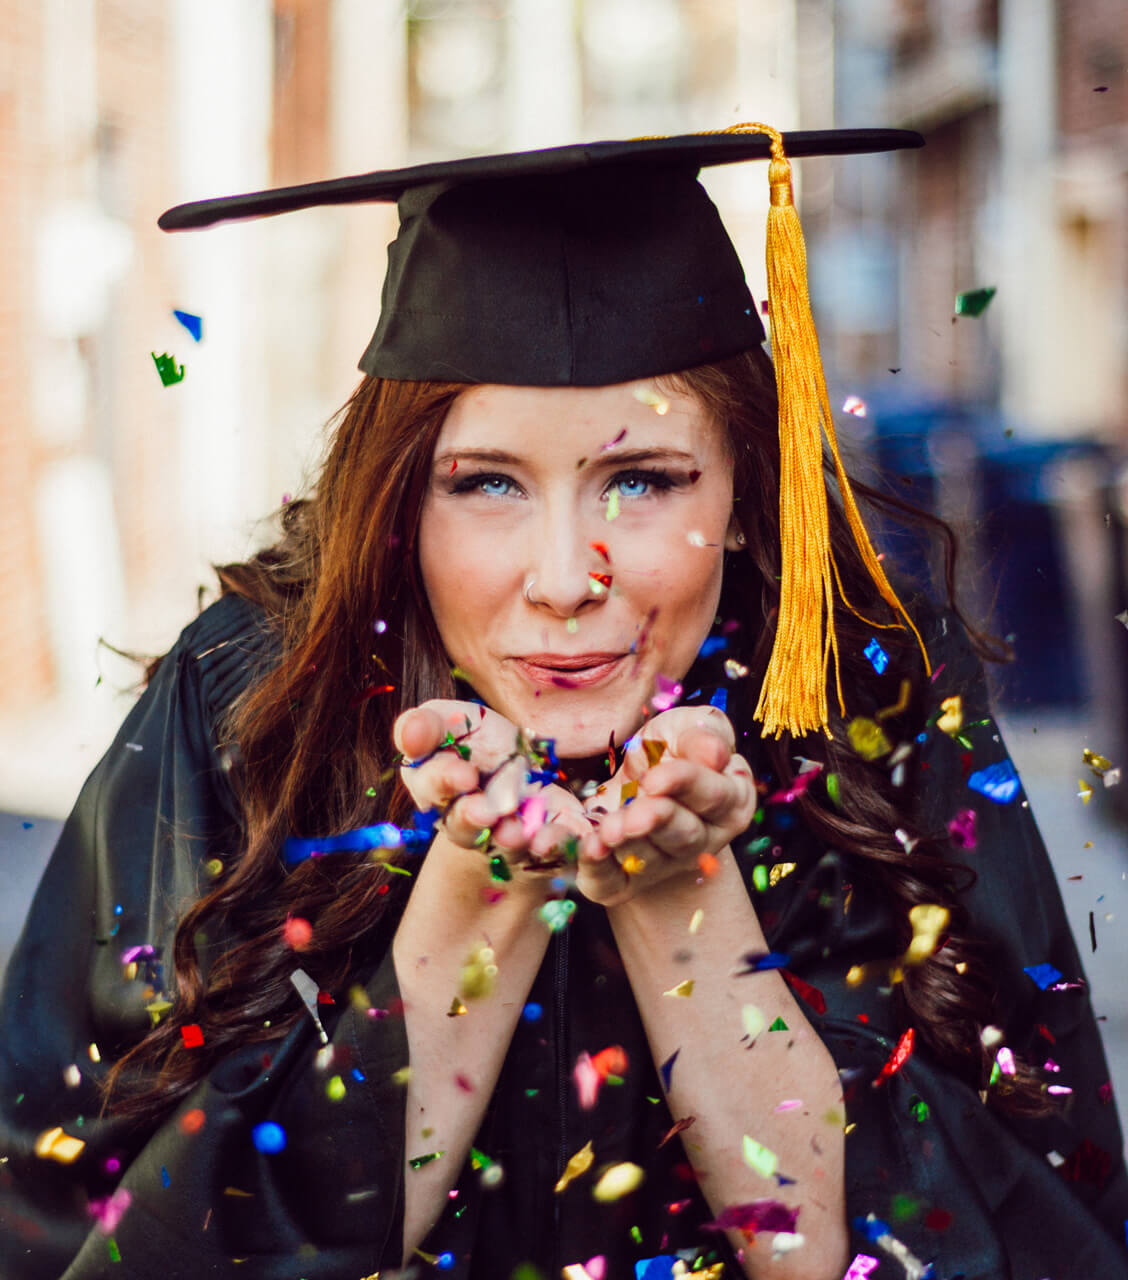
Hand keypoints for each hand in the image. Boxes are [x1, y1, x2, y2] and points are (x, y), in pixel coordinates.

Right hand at [393, 700, 591, 876]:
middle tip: (486, 812)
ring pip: (507, 845)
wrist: (522, 778)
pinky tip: (572, 834)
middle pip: (464, 827)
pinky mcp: (548, 844)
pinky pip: (555, 848)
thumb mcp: (451, 721)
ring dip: (512, 840)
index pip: (432, 786)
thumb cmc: (478, 744)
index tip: (463, 774)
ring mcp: (507, 838)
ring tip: (518, 833)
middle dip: (474, 819)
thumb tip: (410, 732)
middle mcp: (468, 823)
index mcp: (438, 789)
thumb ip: (428, 725)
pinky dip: (562, 841)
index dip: (444, 780)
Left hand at [576, 705, 755, 906]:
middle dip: (655, 823)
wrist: (633, 783)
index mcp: (730, 799)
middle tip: (631, 818)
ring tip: (606, 830)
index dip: (684, 784)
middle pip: (684, 835)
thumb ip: (704, 733)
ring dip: (626, 844)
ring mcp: (665, 864)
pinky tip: (588, 848)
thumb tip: (715, 752)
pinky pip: (611, 881)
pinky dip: (597, 868)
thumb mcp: (685, 728)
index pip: (714, 794)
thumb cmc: (667, 750)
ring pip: (648, 859)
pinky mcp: (625, 881)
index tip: (654, 778)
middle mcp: (703, 839)